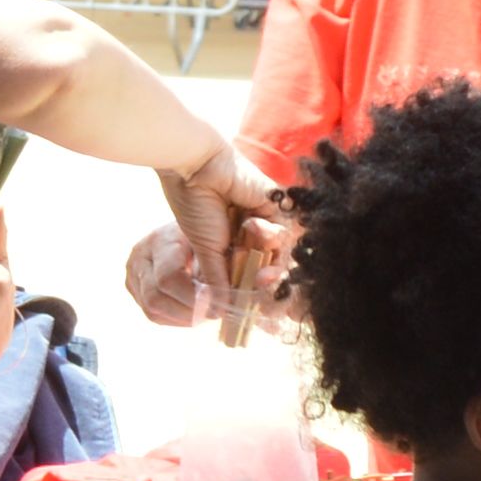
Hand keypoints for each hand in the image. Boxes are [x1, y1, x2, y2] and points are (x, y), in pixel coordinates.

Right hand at [121, 222, 212, 328]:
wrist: (194, 224)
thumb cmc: (211, 234)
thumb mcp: (218, 247)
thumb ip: (217, 273)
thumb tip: (220, 304)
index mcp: (162, 239)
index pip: (168, 279)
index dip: (194, 299)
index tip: (218, 307)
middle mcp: (141, 255)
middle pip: (154, 299)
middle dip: (188, 313)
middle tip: (213, 313)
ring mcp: (133, 272)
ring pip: (152, 311)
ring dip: (183, 318)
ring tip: (205, 312)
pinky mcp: (133, 286)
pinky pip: (152, 314)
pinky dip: (176, 319)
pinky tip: (193, 312)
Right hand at [152, 143, 288, 325]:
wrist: (197, 170)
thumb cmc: (195, 207)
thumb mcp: (207, 251)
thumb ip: (220, 281)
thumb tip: (224, 310)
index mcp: (234, 243)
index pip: (252, 272)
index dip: (256, 288)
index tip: (257, 306)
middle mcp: (252, 232)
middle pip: (270, 263)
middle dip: (267, 276)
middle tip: (261, 281)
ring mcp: (267, 217)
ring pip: (279, 249)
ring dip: (266, 251)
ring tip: (246, 237)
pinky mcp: (278, 203)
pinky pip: (285, 229)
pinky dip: (270, 232)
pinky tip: (251, 223)